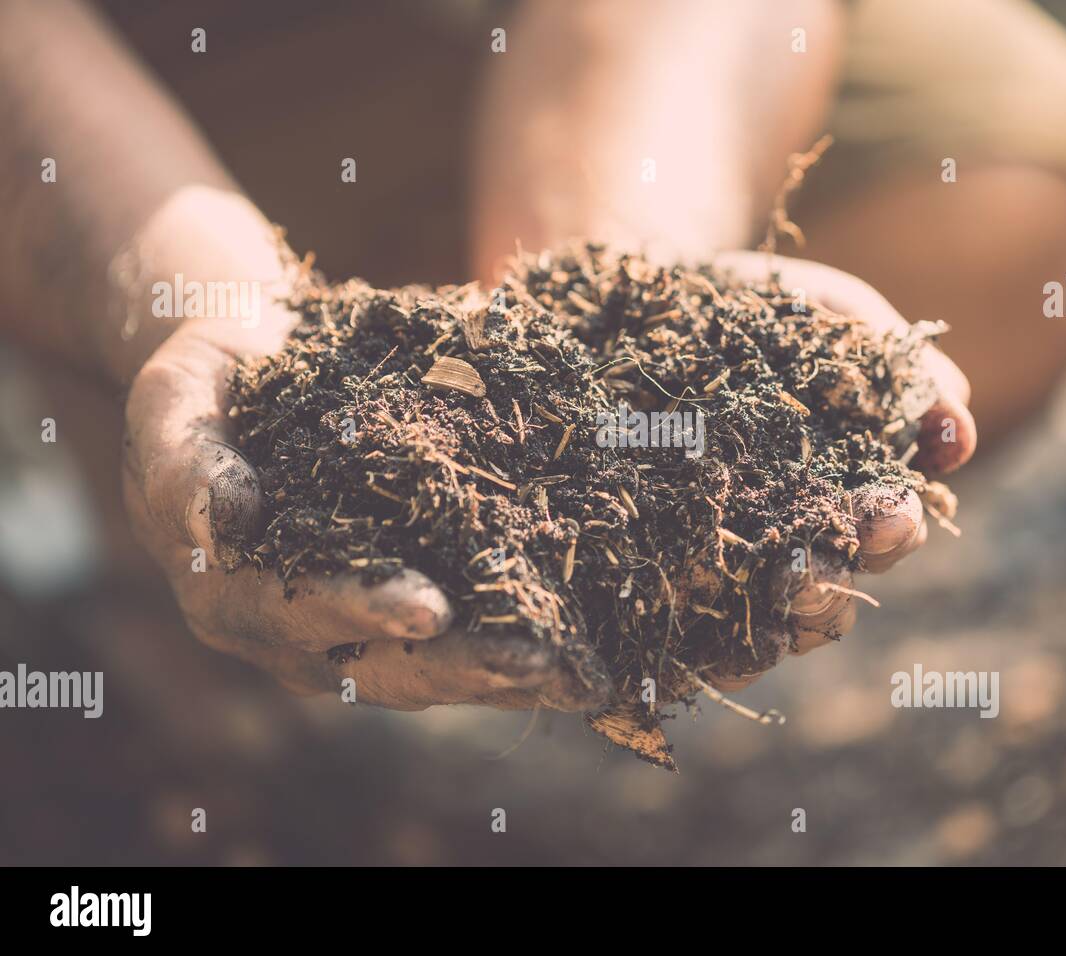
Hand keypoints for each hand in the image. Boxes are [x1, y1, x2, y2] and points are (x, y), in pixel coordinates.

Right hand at [122, 304, 608, 712]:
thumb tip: (225, 524)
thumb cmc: (212, 383)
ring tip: (582, 678)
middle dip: (467, 667)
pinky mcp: (408, 608)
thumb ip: (186, 462)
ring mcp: (358, 631)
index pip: (303, 610)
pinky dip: (522, 643)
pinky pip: (468, 638)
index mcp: (234, 593)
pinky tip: (586, 650)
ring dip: (510, 676)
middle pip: (387, 665)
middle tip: (544, 664)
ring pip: (438, 670)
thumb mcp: (175, 400)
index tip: (430, 609)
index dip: (364, 610)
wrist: (257, 373)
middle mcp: (299, 632)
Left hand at [698, 251, 976, 690]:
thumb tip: (958, 436)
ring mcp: (725, 562)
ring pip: (760, 629)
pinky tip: (682, 642)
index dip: (891, 531)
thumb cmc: (763, 307)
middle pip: (827, 597)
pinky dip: (690, 648)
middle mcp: (794, 540)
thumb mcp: (837, 317)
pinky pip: (680, 630)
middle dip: (826, 593)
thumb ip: (900, 371)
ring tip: (747, 616)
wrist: (652, 299)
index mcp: (849, 492)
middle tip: (808, 575)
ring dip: (766, 631)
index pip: (883, 532)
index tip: (890, 517)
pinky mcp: (659, 571)